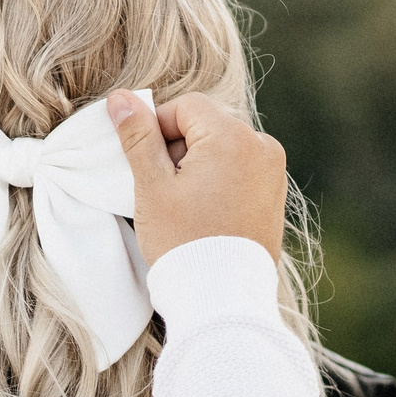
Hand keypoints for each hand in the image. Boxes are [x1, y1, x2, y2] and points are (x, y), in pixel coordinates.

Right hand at [109, 91, 287, 262]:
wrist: (222, 297)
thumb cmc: (183, 241)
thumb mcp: (152, 186)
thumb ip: (138, 137)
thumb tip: (121, 99)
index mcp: (234, 137)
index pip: (186, 107)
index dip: (157, 130)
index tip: (148, 165)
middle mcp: (262, 147)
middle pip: (206, 126)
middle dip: (179, 150)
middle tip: (166, 192)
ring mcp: (273, 171)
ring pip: (221, 148)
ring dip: (198, 166)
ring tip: (186, 207)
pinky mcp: (275, 194)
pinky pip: (239, 170)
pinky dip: (218, 182)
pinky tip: (205, 214)